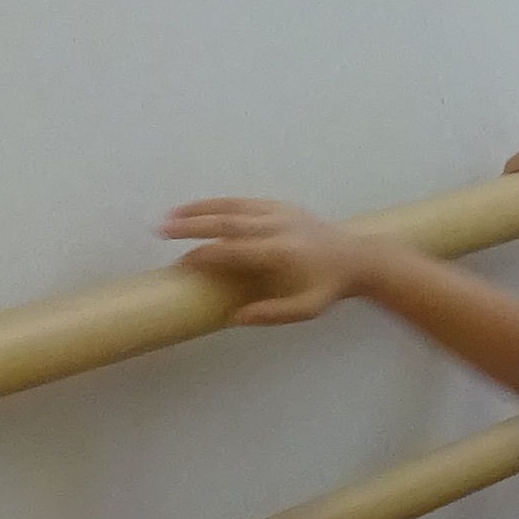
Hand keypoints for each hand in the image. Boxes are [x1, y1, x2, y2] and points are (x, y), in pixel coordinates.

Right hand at [161, 196, 377, 323]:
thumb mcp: (305, 310)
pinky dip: (220, 202)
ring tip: (171, 216)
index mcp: (281, 253)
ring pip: (233, 205)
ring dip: (200, 209)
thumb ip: (270, 314)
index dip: (205, 255)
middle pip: (227, 222)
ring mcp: (279, 212)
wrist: (357, 257)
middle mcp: (278, 227)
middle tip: (161, 229)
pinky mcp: (282, 205)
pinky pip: (245, 201)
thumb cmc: (328, 287)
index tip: (182, 263)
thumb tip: (234, 317)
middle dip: (192, 225)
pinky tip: (199, 208)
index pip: (233, 251)